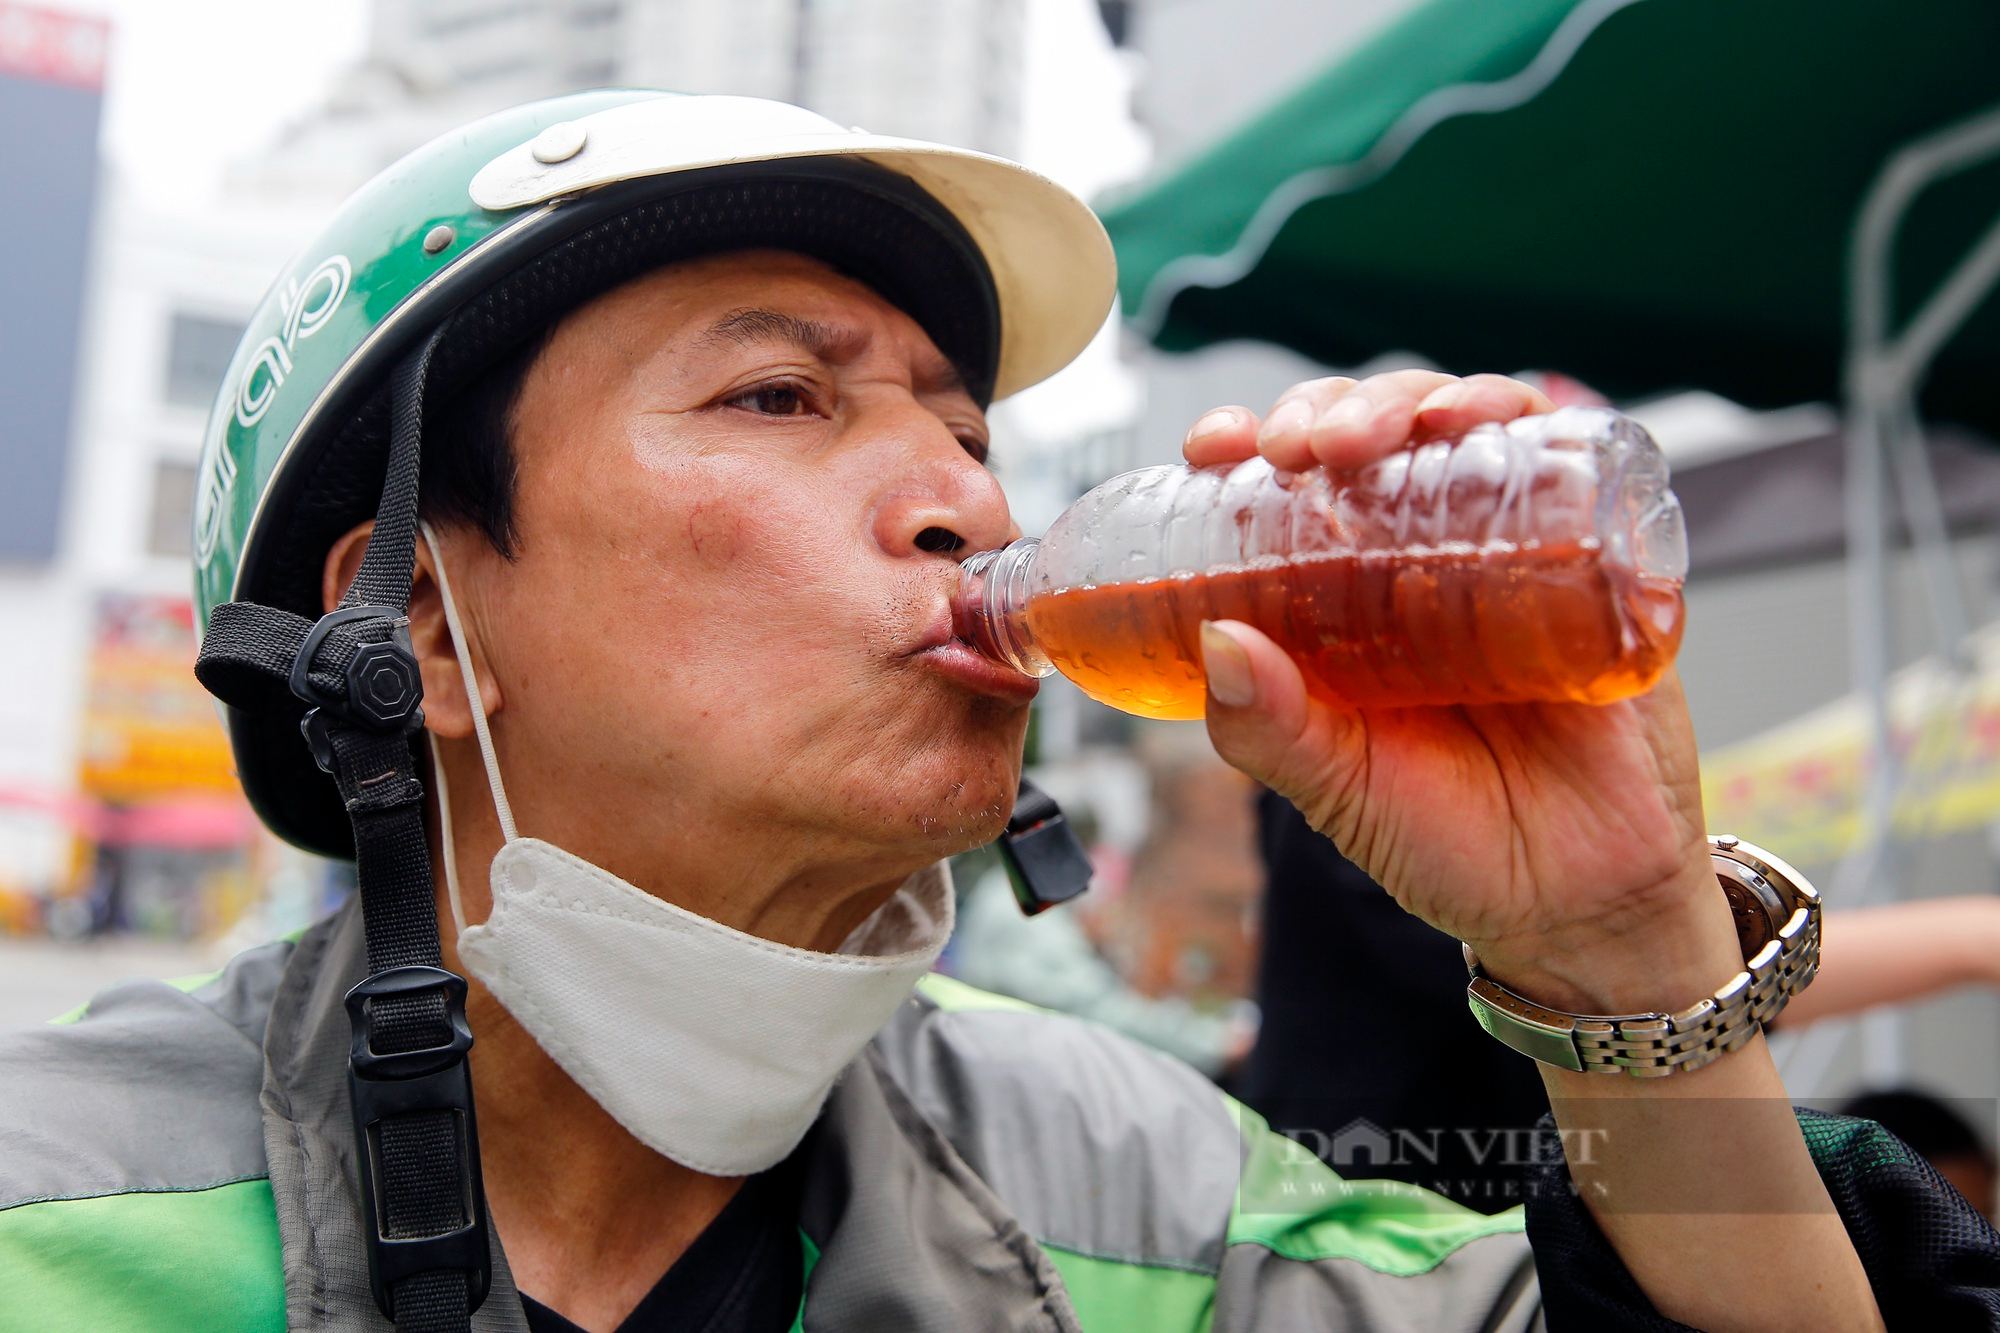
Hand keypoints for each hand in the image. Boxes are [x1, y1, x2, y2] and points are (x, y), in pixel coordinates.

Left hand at [1186, 370, 1739, 1014]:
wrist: (1589, 904)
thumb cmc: (1457, 847)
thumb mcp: (1341, 794)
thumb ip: (1272, 734)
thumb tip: (1215, 643)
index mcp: (1342, 603)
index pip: (1287, 493)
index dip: (1247, 446)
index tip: (1211, 445)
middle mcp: (1422, 561)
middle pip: (1371, 437)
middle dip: (1328, 412)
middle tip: (1298, 446)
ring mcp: (1509, 551)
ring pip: (1459, 428)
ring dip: (1414, 400)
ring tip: (1376, 435)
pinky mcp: (1595, 559)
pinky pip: (1567, 461)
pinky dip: (1526, 417)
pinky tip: (1487, 418)